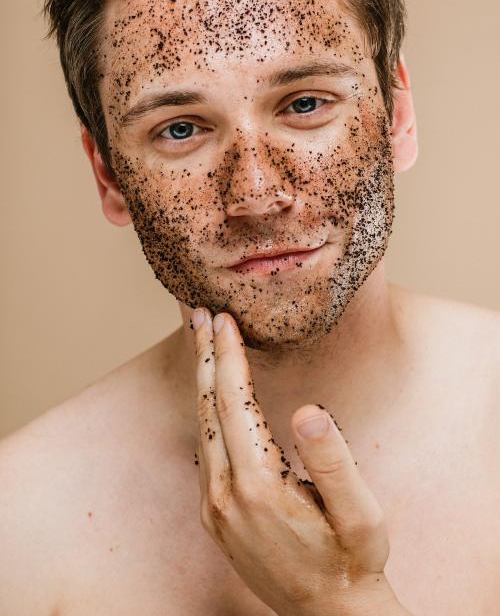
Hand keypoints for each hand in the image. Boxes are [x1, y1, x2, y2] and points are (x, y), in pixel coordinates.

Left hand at [192, 308, 409, 615]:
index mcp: (260, 485)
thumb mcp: (361, 515)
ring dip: (201, 381)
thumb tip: (308, 410)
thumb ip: (333, 462)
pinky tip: (210, 395)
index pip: (235, 403)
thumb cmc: (352, 560)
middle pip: (207, 409)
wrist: (330, 615)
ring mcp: (215, 507)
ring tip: (201, 342)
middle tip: (198, 314)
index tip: (222, 319)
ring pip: (201, 428)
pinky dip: (205, 412)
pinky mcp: (215, 516)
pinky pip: (204, 450)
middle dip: (204, 357)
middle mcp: (226, 495)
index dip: (228, 357)